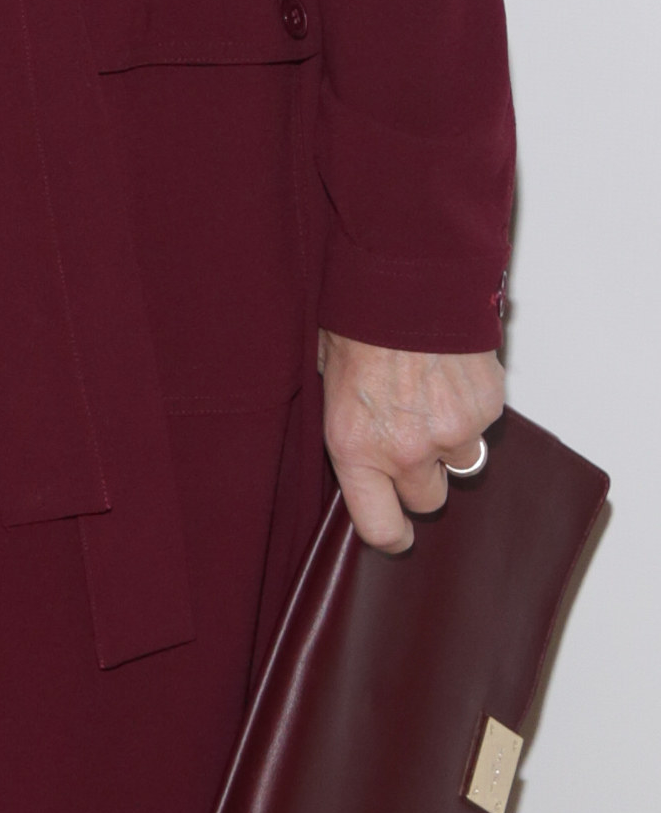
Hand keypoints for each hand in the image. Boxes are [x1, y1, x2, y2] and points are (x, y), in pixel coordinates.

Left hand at [321, 330, 505, 552]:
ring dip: (449, 443)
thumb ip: (347, 427)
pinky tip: (447, 375)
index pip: (380, 528)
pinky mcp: (486, 408)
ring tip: (427, 397)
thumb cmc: (354, 323)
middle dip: (421, 478)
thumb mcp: (325, 379)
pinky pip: (483, 426)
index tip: (395, 529)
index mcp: (355, 449)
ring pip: (462, 463)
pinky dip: (470, 409)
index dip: (390, 533)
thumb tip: (359, 455)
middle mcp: (406, 451)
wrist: (402, 279)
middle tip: (408, 440)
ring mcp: (452, 432)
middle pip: (429, 500)